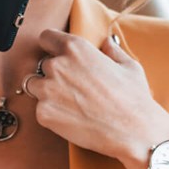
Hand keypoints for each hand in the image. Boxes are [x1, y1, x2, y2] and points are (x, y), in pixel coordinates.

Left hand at [26, 29, 168, 168]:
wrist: (133, 131)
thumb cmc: (133, 97)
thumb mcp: (129, 66)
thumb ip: (112, 51)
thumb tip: (107, 43)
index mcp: (76, 48)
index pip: (46, 37)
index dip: (52, 46)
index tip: (57, 55)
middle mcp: (57, 65)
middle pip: (41, 64)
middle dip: (53, 74)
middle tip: (73, 87)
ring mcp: (47, 90)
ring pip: (35, 86)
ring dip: (46, 92)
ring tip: (70, 103)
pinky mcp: (44, 113)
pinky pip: (40, 109)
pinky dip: (51, 113)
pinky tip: (72, 117)